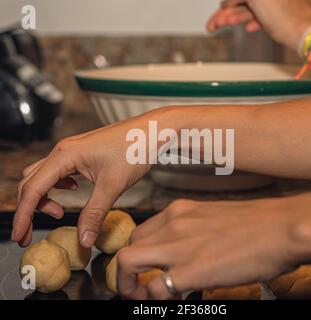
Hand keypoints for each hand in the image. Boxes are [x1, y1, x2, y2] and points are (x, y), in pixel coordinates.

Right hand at [12, 117, 154, 247]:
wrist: (152, 131)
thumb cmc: (134, 149)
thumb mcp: (113, 185)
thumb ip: (95, 213)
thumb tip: (83, 240)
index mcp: (65, 155)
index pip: (33, 189)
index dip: (23, 215)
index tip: (19, 236)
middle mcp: (63, 151)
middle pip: (32, 182)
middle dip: (28, 209)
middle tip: (30, 233)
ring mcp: (72, 151)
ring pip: (44, 176)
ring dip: (43, 197)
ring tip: (59, 212)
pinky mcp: (82, 153)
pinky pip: (59, 171)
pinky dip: (58, 186)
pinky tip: (72, 191)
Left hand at [115, 198, 302, 299]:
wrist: (281, 228)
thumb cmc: (256, 225)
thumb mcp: (214, 218)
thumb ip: (193, 231)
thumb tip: (184, 251)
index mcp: (179, 211)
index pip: (141, 232)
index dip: (137, 254)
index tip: (143, 270)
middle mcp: (173, 224)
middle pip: (129, 246)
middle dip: (127, 272)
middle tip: (138, 289)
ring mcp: (178, 245)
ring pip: (128, 262)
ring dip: (130, 285)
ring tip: (143, 298)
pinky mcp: (190, 270)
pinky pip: (155, 288)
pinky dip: (156, 299)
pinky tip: (172, 300)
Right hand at [207, 0, 310, 50]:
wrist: (305, 34)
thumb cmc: (286, 17)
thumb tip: (228, 1)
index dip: (227, 4)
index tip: (217, 15)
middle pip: (243, 0)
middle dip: (227, 12)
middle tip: (213, 24)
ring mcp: (276, 2)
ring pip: (250, 8)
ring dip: (234, 18)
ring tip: (222, 26)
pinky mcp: (279, 14)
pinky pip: (261, 16)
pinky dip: (252, 21)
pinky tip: (248, 27)